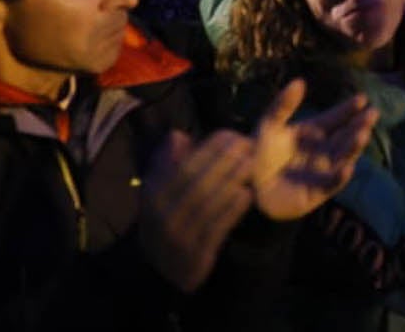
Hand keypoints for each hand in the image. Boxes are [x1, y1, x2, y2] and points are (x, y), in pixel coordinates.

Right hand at [137, 130, 256, 292]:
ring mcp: (180, 238)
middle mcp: (164, 217)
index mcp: (153, 197)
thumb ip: (166, 162)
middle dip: (225, 161)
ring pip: (209, 205)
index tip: (231, 134)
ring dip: (232, 181)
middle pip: (199, 184)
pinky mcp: (197, 256)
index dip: (209, 150)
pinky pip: (217, 229)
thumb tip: (178, 135)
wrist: (162, 270)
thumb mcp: (157, 191)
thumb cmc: (166, 219)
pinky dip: (233, 210)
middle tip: (248, 144)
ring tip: (251, 163)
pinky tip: (247, 194)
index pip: (184, 168)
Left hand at [249, 80, 379, 221]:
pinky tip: (347, 167)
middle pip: (345, 136)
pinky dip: (340, 177)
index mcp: (313, 132)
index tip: (362, 98)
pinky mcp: (317, 193)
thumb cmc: (258, 153)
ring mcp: (322, 171)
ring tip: (363, 134)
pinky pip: (331, 184)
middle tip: (372, 114)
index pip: (335, 118)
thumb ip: (283, 105)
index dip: (348, 109)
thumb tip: (300, 81)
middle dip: (359, 125)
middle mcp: (322, 150)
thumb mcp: (269, 125)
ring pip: (343, 157)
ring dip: (354, 146)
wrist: (247, 186)